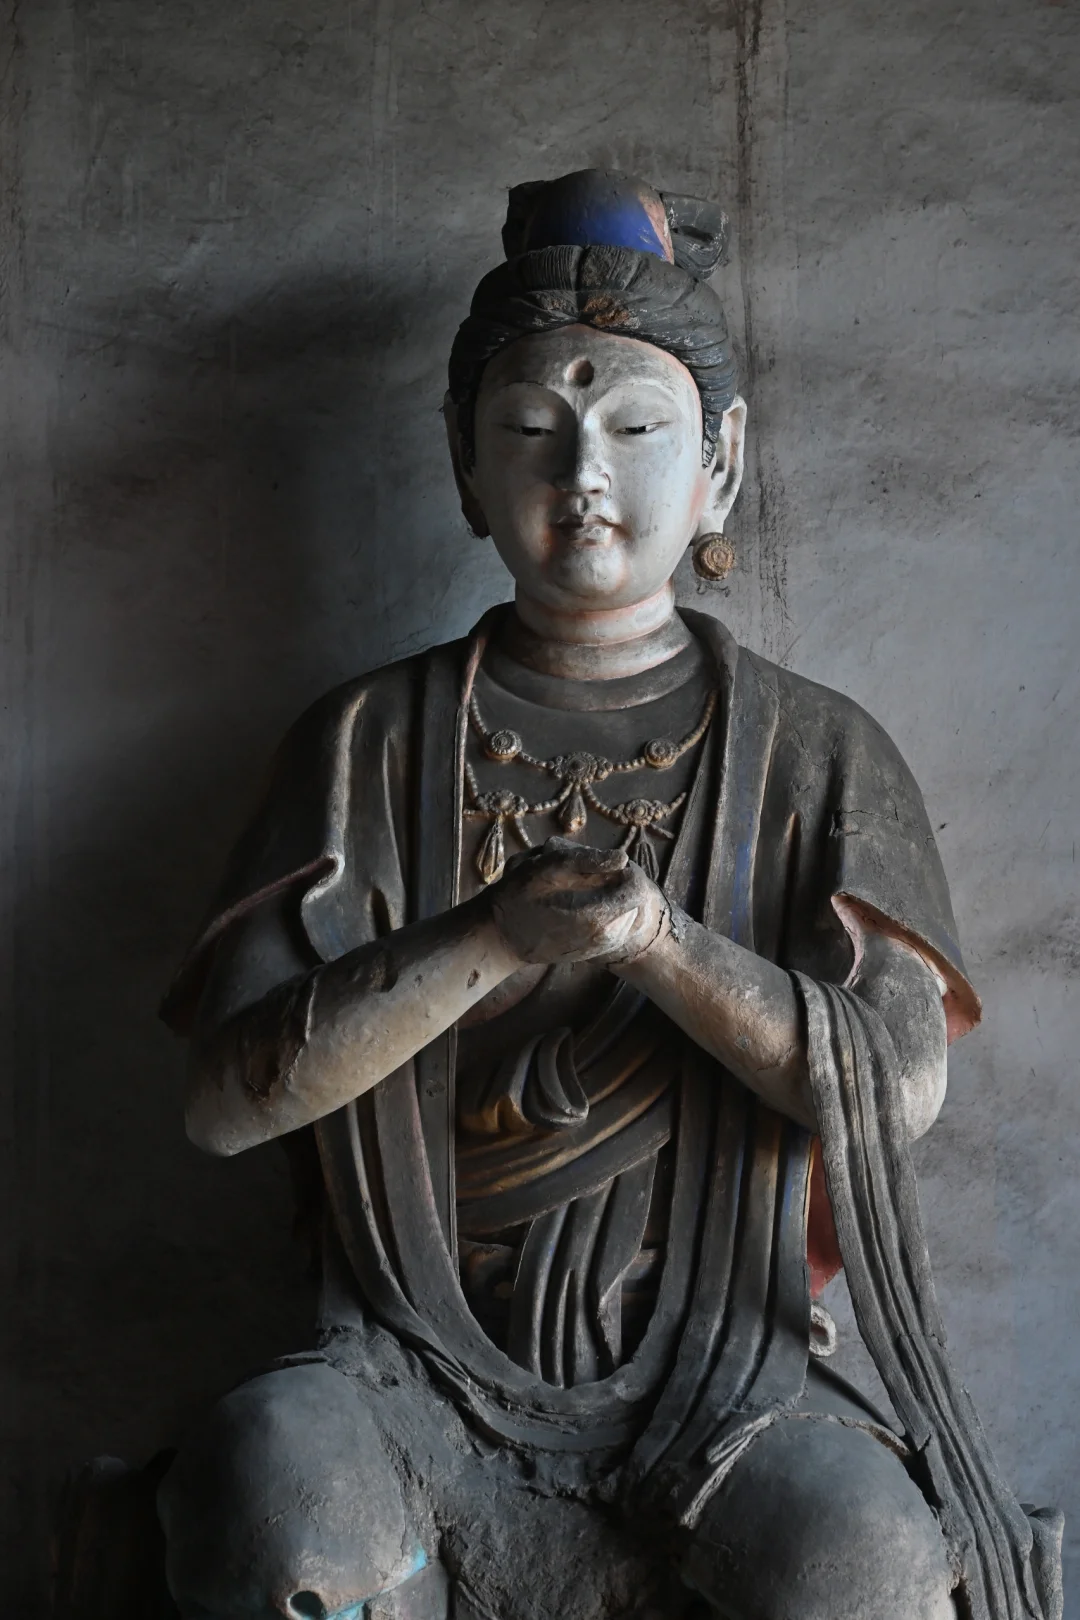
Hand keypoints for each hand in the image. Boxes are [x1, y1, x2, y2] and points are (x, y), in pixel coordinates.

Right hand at [488, 837, 668, 966]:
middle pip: (633, 901)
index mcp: (599, 914)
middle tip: (591, 875)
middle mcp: (606, 936)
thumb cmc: (519, 896)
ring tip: (584, 889)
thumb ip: (588, 861)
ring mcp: (601, 947)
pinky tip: (582, 905)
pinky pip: (616, 928)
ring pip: (627, 915)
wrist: (502, 936)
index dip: (625, 870)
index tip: (607, 863)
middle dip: (618, 883)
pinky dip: (607, 913)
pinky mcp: (594, 952)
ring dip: (612, 898)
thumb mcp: (548, 868)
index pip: (637, 888)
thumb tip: (623, 858)